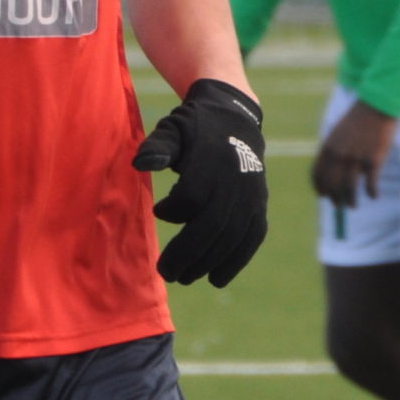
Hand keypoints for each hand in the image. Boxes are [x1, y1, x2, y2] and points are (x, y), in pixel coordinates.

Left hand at [134, 79, 267, 286]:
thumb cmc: (194, 129)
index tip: (157, 211)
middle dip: (188, 253)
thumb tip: (140, 163)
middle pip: (212, 225)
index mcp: (212, 161)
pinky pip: (252, 239)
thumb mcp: (172, 129)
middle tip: (167, 272)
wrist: (236, 120)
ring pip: (232, 237)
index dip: (174, 210)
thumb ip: (157, 147)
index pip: (193, 197)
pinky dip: (236, 261)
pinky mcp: (260, 206)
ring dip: (209, 262)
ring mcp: (251, 196)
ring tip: (185, 277)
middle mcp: (235, 182)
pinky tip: (216, 279)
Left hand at [312, 98, 397, 206]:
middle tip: (338, 205)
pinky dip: (372, 192)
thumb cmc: (358, 120)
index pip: (317, 173)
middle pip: (332, 184)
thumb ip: (334, 151)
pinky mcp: (374, 160)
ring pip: (349, 189)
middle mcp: (339, 154)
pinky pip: (370, 184)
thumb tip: (332, 173)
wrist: (377, 106)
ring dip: (350, 201)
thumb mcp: (338, 133)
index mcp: (328, 146)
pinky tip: (374, 196)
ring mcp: (356, 158)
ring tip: (352, 206)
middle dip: (334, 198)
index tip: (322, 196)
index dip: (319, 187)